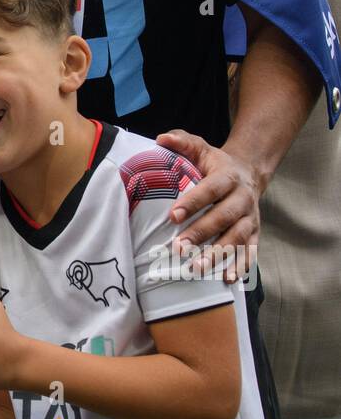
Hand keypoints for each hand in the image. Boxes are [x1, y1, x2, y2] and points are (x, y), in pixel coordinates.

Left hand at [155, 130, 258, 280]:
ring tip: (197, 268)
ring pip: (237, 238)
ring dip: (218, 254)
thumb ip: (183, 141)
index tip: (172, 215)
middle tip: (179, 247)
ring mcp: (251, 218)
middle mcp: (243, 198)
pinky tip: (226, 279)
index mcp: (229, 177)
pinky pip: (250, 252)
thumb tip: (162, 139)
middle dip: (201, 233)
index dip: (192, 202)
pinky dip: (240, 266)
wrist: (248, 172)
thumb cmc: (216, 164)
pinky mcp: (255, 233)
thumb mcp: (201, 148)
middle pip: (223, 217)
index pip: (210, 190)